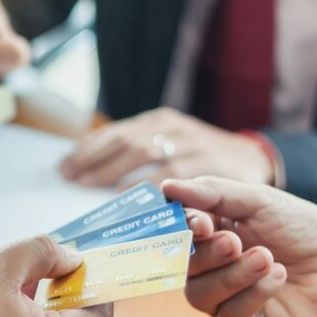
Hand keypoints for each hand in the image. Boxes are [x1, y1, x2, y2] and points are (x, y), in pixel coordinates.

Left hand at [60, 107, 273, 187]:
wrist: (253, 158)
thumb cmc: (202, 159)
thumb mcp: (169, 148)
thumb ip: (136, 157)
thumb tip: (89, 175)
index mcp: (157, 121)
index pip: (114, 131)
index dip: (86, 148)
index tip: (63, 166)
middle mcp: (171, 126)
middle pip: (124, 139)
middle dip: (93, 158)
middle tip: (70, 178)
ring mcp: (190, 141)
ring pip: (144, 151)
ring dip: (112, 170)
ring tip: (88, 185)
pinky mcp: (208, 161)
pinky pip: (172, 173)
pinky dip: (147, 184)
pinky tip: (128, 195)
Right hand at [163, 177, 316, 316]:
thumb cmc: (298, 228)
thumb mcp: (258, 200)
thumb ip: (214, 193)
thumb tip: (167, 187)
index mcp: (206, 235)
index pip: (174, 235)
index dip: (180, 231)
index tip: (200, 223)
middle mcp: (208, 270)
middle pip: (184, 267)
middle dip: (208, 254)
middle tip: (235, 242)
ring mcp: (224, 300)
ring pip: (201, 295)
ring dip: (232, 275)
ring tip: (266, 258)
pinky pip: (231, 316)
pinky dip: (253, 295)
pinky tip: (279, 277)